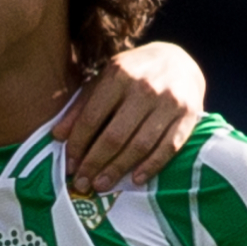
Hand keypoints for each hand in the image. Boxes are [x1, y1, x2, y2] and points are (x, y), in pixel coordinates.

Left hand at [56, 41, 205, 192]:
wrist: (179, 60)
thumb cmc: (132, 74)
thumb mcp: (102, 81)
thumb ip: (81, 107)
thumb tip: (58, 136)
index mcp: (118, 75)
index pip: (92, 118)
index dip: (78, 145)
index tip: (69, 166)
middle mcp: (145, 88)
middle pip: (115, 136)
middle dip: (95, 163)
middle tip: (82, 184)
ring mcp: (170, 102)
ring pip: (141, 145)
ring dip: (119, 169)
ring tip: (102, 185)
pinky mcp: (189, 115)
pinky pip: (169, 147)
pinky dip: (151, 166)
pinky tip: (135, 179)